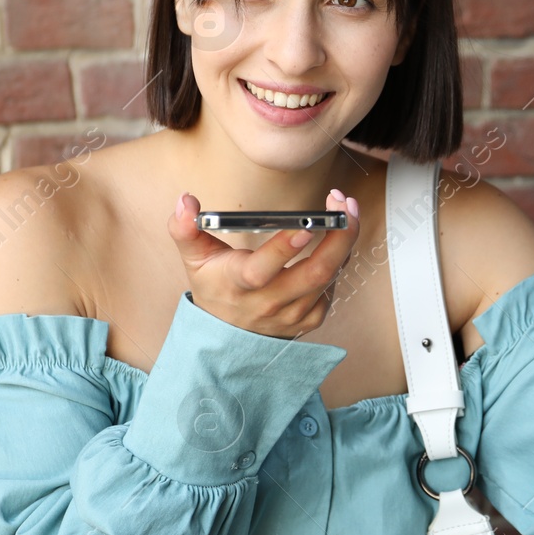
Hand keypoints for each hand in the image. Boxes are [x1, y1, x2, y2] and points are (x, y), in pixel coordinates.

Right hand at [167, 189, 361, 338]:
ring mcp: (292, 314)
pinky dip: (340, 261)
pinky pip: (332, 287)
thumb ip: (185, 228)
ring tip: (348, 211)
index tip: (306, 225)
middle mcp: (269, 302)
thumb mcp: (194, 258)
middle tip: (344, 205)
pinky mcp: (309, 319)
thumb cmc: (215, 287)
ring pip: (328, 278)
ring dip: (344, 242)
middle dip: (337, 237)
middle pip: (313, 274)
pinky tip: (339, 239)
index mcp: (239, 284)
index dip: (284, 248)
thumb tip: (185, 200)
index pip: (262, 270)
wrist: (227, 334)